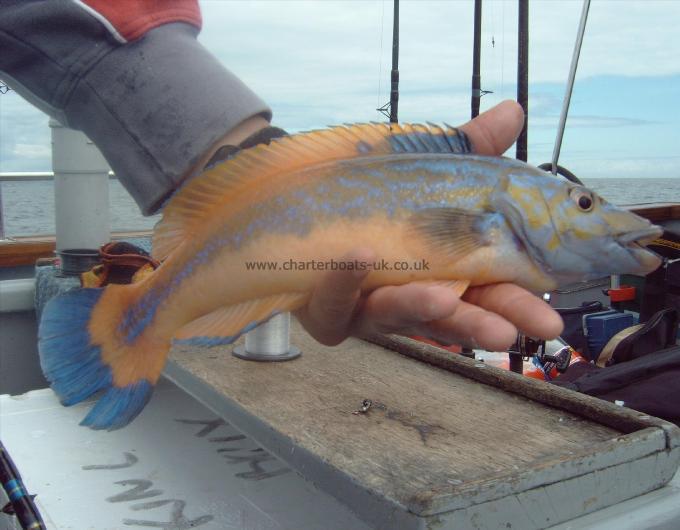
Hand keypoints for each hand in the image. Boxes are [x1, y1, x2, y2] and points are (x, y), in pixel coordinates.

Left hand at [295, 100, 563, 350]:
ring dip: (419, 306)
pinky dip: (347, 279)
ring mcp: (366, 305)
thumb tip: (515, 111)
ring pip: (393, 316)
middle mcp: (409, 295)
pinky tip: (361, 255)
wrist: (308, 200)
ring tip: (443, 296)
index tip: (547, 321)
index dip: (515, 308)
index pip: (486, 295)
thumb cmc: (378, 197)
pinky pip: (334, 303)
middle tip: (508, 333)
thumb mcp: (426, 169)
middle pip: (448, 318)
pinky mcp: (326, 309)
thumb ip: (470, 149)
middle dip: (480, 325)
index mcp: (444, 272)